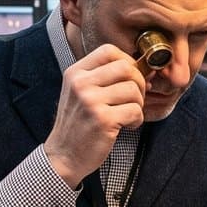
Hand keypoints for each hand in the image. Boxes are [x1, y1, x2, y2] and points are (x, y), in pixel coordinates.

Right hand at [43, 44, 147, 186]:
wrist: (63, 156)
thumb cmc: (78, 124)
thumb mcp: (80, 93)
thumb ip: (103, 78)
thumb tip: (143, 68)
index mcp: (75, 73)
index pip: (109, 51)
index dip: (127, 61)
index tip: (130, 78)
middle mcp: (81, 83)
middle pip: (126, 67)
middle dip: (139, 82)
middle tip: (135, 98)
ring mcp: (91, 101)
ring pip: (133, 89)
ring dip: (138, 104)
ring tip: (128, 114)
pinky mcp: (103, 120)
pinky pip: (135, 110)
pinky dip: (137, 119)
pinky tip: (127, 126)